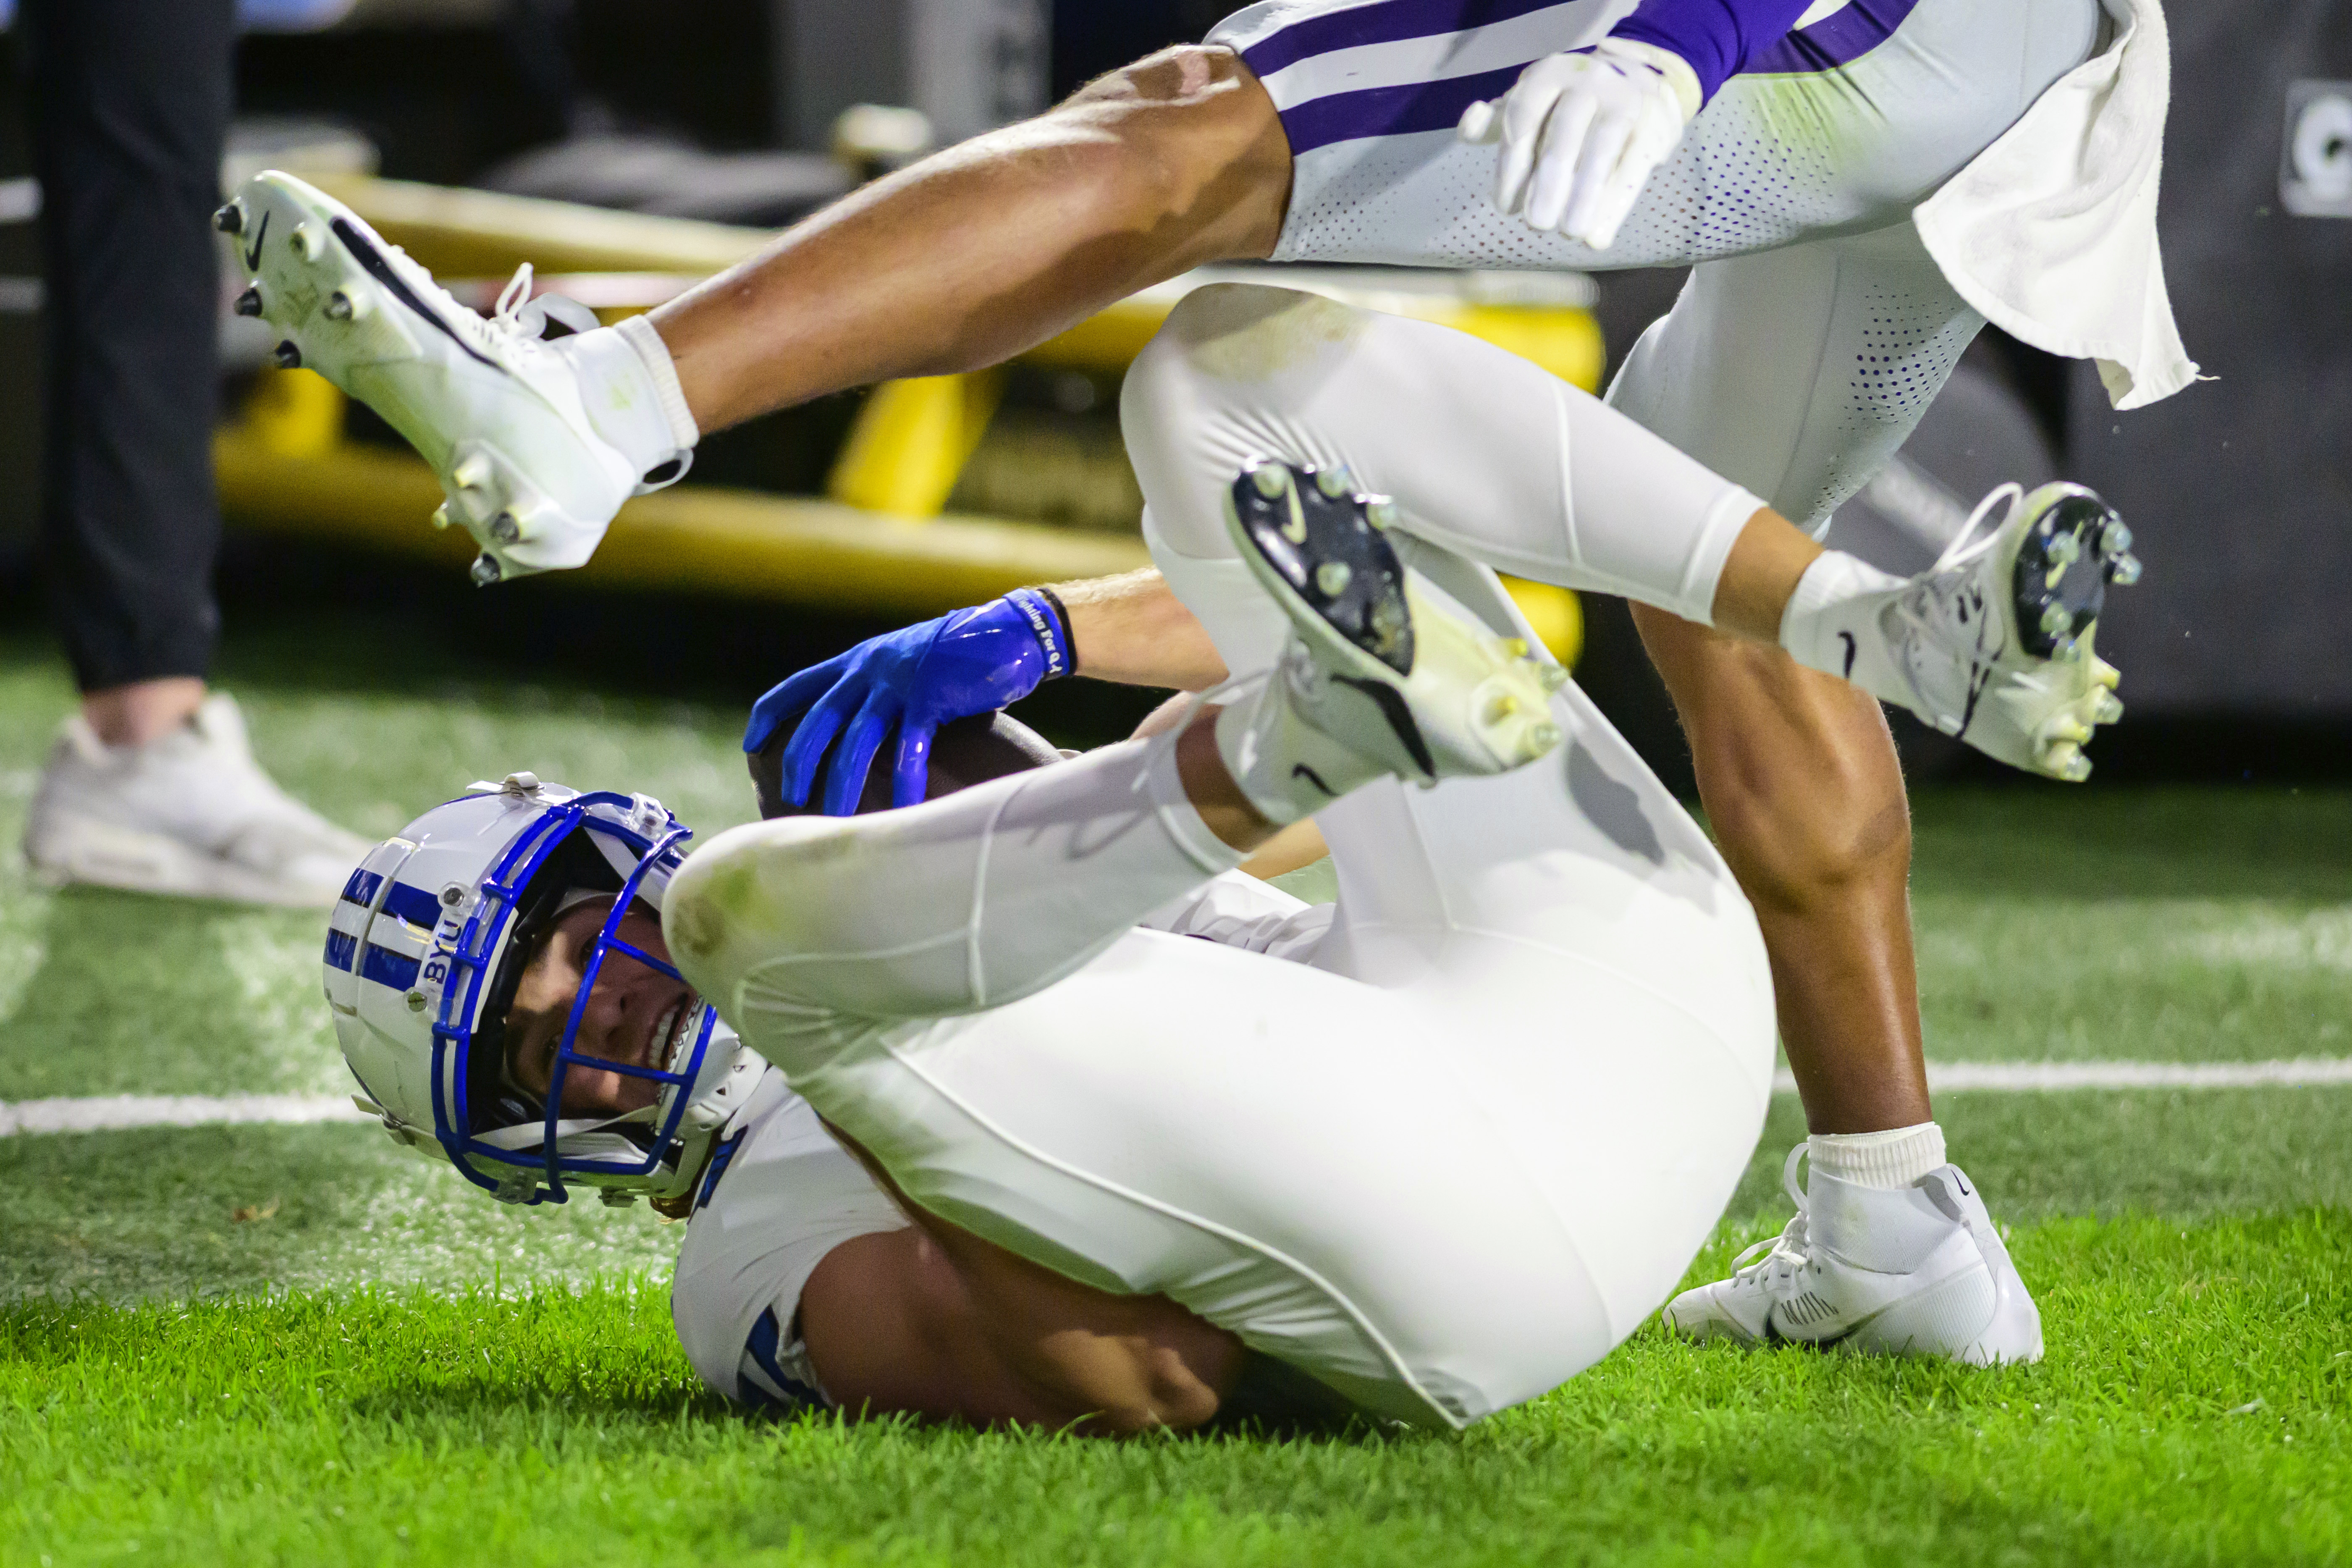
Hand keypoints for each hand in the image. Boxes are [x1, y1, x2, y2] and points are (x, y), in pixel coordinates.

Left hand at [744, 589, 1071, 815]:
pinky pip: (907, 748)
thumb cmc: (959, 656)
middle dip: (799, 762)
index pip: (795, 686)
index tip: (750, 744)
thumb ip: (876, 687)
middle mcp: (869, 668)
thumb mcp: (904, 662)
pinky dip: (903, 781)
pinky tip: (901, 809)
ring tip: (834, 820)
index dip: (768, 716)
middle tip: (788, 799)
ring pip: (856, 740)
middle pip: (818, 721)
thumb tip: (858, 725)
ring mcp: (898, 682)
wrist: (1009, 632)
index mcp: (857, 660)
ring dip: (842, 784)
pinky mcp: (929, 698)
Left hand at [1457, 36, 1700, 249]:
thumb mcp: (1529, 104)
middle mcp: (1587, 80)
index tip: (1506, 208)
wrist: (1638, 80)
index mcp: (1549, 74)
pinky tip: (1597, 238)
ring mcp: (1623, 99)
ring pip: (1604, 146)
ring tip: (1569, 233)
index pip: (1525, 115)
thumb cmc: (1566, 105)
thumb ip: (1494, 121)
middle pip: (1566, 131)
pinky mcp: (1652, 124)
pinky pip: (1634, 164)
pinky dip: (1616, 203)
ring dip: (1586, 193)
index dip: (1513, 164)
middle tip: (1537, 224)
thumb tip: (1468, 127)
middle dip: (1550, 180)